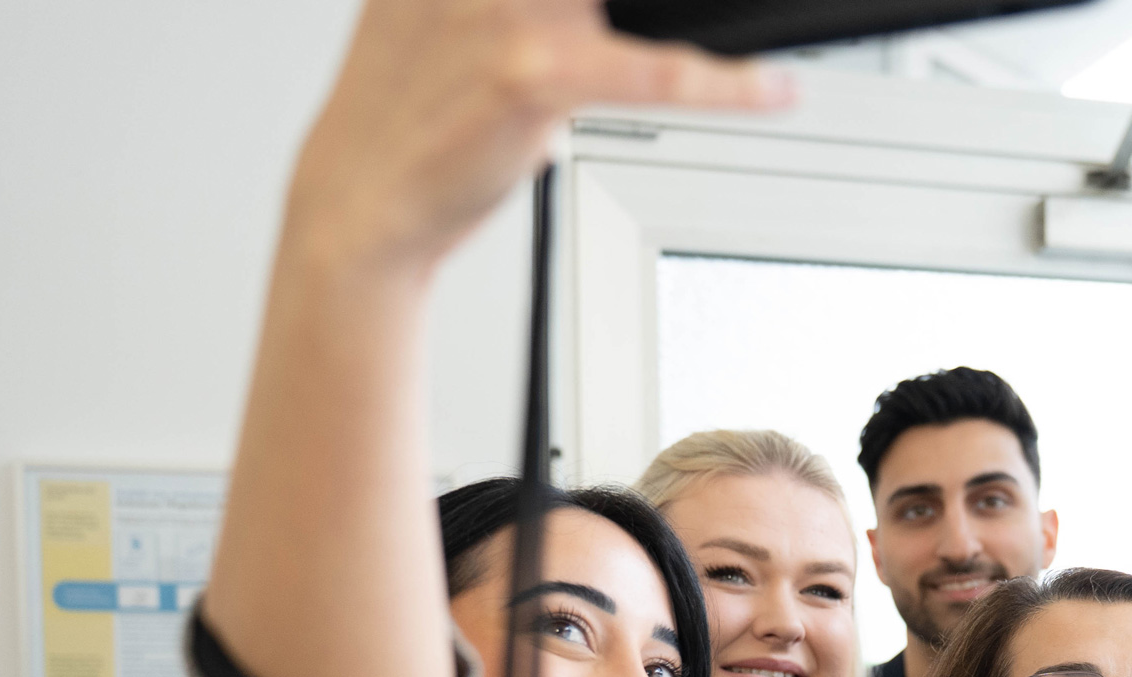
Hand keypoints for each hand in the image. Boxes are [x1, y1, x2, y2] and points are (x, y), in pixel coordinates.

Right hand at [286, 0, 789, 277]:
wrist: (361, 201)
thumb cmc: (409, 120)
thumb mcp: (439, 22)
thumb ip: (506, 4)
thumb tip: (592, 14)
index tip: (651, 5)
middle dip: (638, 5)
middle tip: (735, 6)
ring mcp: (509, 13)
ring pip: (637, 5)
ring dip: (702, 36)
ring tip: (756, 60)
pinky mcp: (536, 73)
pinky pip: (658, 73)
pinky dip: (728, 84)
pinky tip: (771, 90)